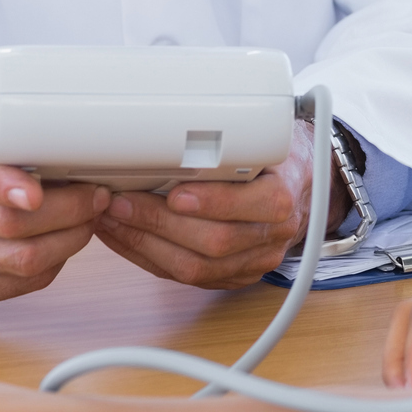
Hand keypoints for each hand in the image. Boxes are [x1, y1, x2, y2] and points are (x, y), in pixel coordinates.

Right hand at [0, 71, 108, 302]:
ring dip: (69, 240)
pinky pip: (16, 285)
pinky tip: (63, 242)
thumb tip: (29, 81)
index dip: (4, 186)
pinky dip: (51, 265)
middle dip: (69, 210)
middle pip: (10, 224)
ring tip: (89, 217)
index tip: (37, 191)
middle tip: (97, 194)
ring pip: (19, 259)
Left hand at [95, 119, 351, 289]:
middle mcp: (273, 236)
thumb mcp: (263, 137)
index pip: (256, 206)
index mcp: (284, 196)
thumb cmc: (272, 157)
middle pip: (215, 243)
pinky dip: (147, 257)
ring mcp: (253, 262)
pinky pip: (184, 277)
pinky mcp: (232, 277)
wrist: (300, 187)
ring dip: (144, 244)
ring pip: (195, 268)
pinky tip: (123, 237)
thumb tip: (171, 134)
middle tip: (120, 202)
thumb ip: (231, 142)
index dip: (214, 203)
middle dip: (159, 224)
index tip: (175, 193)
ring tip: (111, 220)